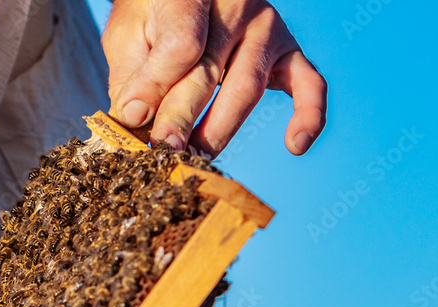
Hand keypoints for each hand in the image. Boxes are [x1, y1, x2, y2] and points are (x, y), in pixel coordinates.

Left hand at [104, 0, 326, 156]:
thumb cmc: (152, 17)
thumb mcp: (129, 35)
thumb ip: (132, 74)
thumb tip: (133, 119)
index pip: (181, 44)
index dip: (156, 86)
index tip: (134, 119)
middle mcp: (236, 4)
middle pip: (210, 71)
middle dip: (183, 118)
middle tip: (164, 153)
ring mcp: (266, 27)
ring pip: (248, 86)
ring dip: (220, 130)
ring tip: (195, 161)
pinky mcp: (287, 50)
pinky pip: (309, 82)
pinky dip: (308, 114)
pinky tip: (295, 144)